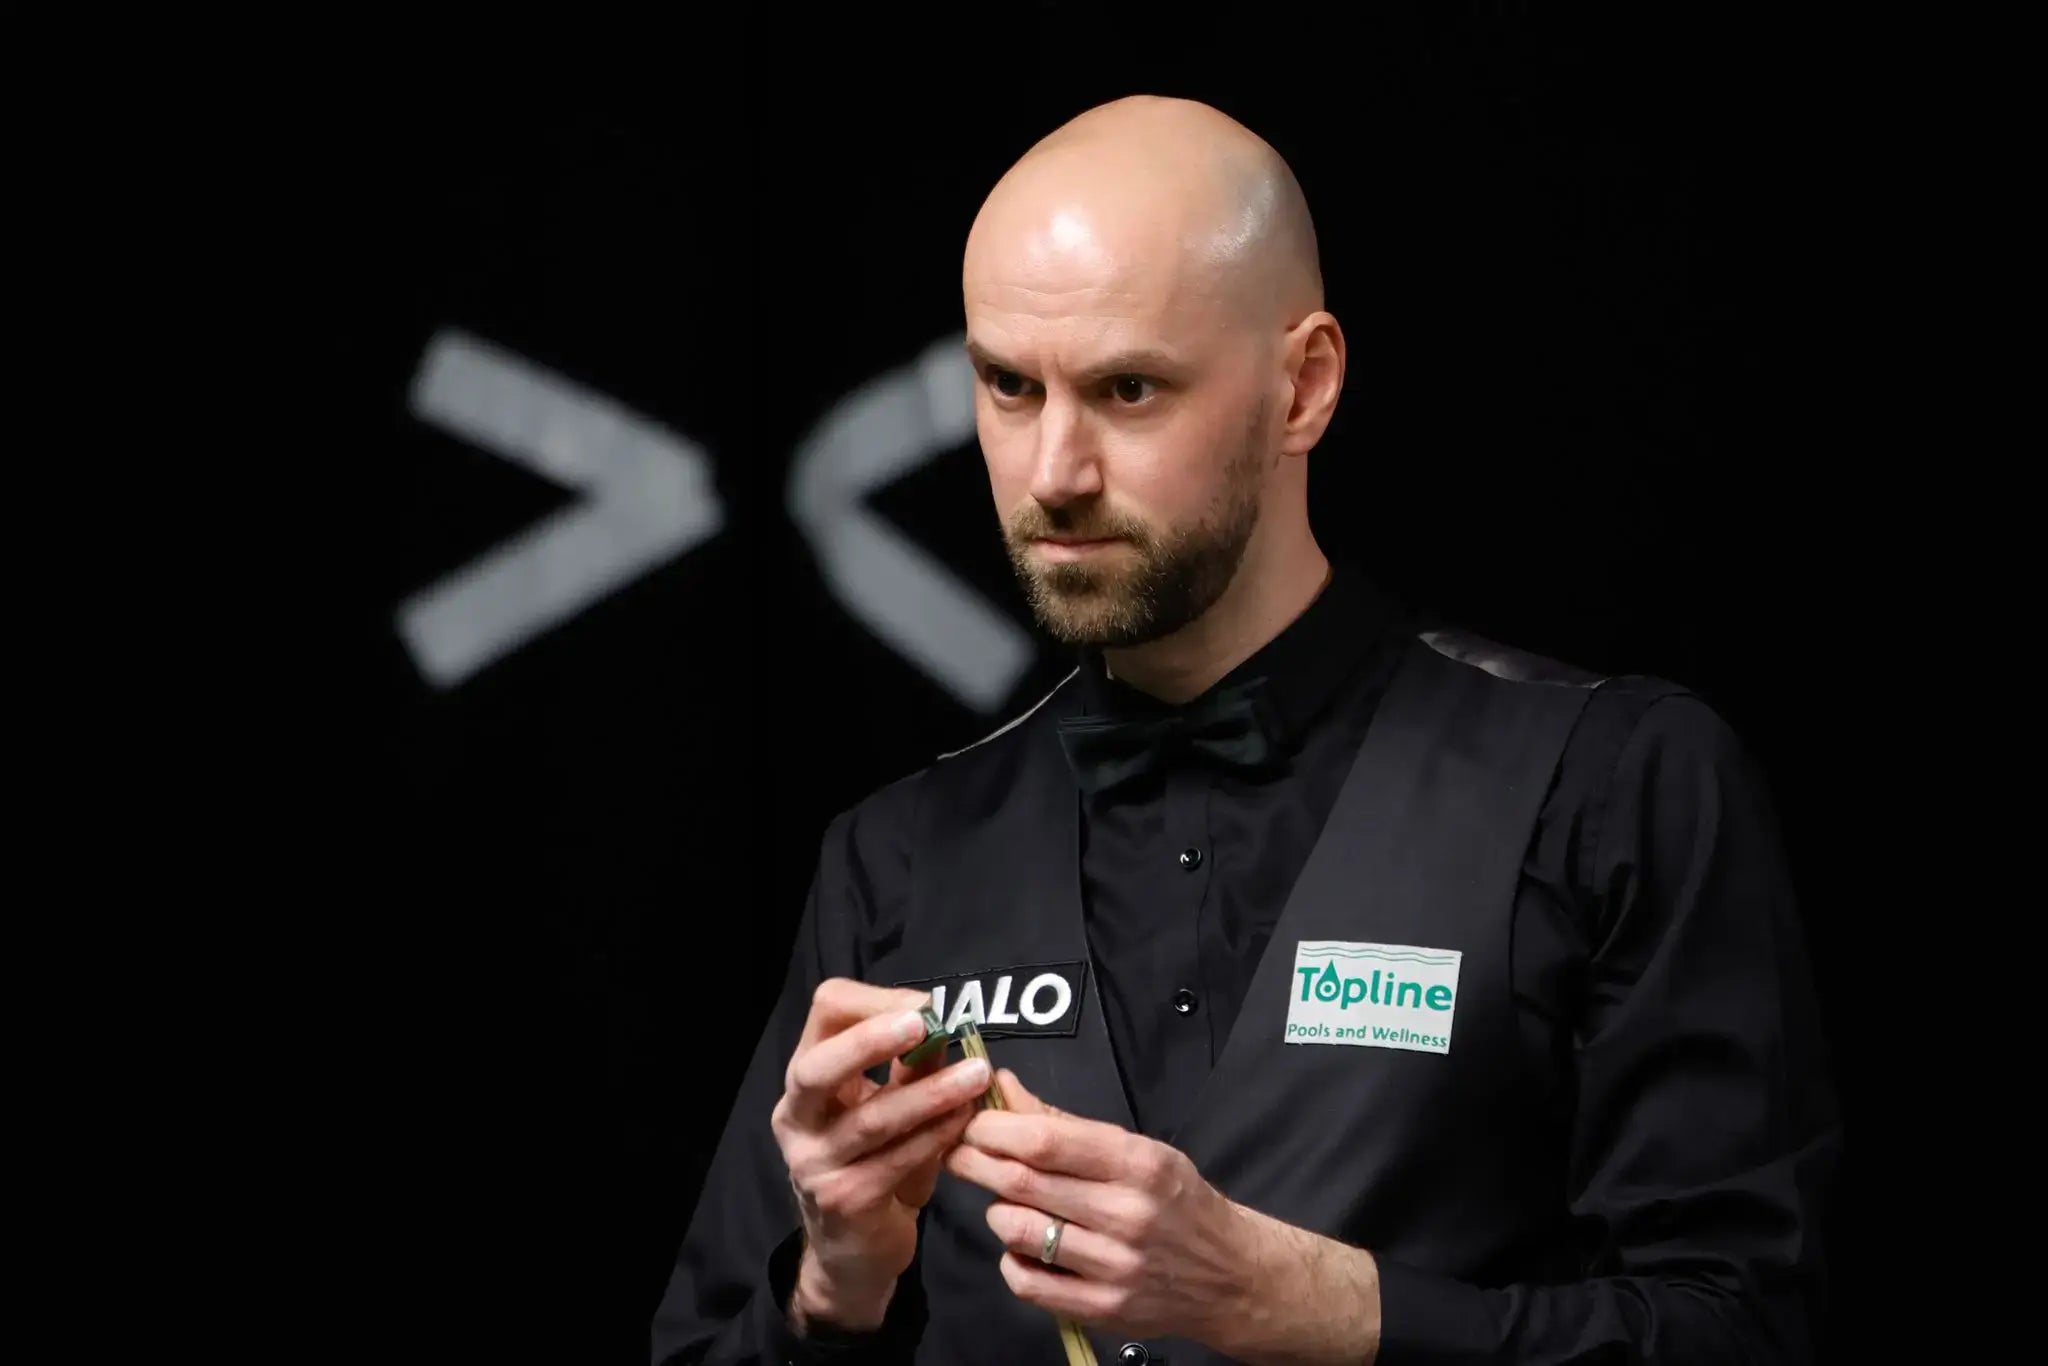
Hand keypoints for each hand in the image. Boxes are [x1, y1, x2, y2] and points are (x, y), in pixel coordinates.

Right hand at [771, 978, 992, 1329]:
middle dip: (871, 1040)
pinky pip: (895, 1161)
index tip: (925, 1005)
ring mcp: (813, 1163)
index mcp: (805, 1081)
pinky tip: (965, 1120)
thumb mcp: (887, 1108)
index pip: (824, 1015)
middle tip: (924, 1024)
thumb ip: (910, 1070)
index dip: (873, 1002)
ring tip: (976, 1074)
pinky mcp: (843, 1200)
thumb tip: (947, 1026)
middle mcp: (796, 1118)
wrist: (854, 1250)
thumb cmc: (873, 1163)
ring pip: (870, 1119)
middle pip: (818, 1068)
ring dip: (929, 1093)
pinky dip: (935, 1136)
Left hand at [942, 1068, 1256, 1343]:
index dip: (994, 1128)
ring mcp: (1114, 1266)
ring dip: (996, 1211)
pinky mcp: (1102, 1308)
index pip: (1046, 1141)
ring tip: (1008, 1203)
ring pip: (1018, 1230)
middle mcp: (1127, 1215)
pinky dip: (1012, 1258)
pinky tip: (1026, 1246)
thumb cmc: (1176, 1201)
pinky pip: (1026, 1282)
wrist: (1228, 1273)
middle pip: (1022, 1182)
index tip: (972, 1122)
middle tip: (959, 1153)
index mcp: (1138, 1164)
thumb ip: (1065, 1122)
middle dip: (976, 1162)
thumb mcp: (1137, 1149)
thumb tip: (1003, 1088)